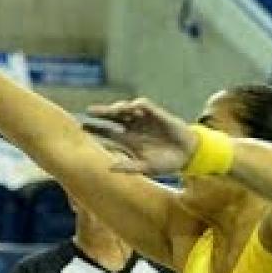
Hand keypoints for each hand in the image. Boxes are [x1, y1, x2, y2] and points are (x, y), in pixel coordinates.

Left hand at [83, 98, 199, 175]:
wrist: (188, 155)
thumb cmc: (166, 163)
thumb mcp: (146, 167)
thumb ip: (128, 167)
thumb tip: (109, 167)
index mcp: (128, 141)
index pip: (107, 132)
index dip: (95, 129)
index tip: (83, 127)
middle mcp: (133, 128)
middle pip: (113, 117)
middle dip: (101, 113)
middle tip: (89, 111)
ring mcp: (144, 120)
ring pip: (126, 109)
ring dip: (118, 107)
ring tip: (113, 110)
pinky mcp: (157, 114)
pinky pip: (145, 105)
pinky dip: (137, 105)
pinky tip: (132, 107)